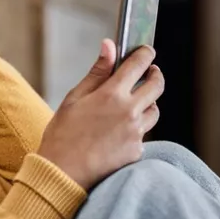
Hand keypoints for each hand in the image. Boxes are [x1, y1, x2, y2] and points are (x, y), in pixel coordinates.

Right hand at [37, 41, 163, 189]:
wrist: (62, 174)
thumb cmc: (62, 134)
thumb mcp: (74, 98)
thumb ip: (97, 72)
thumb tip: (109, 45)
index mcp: (112, 94)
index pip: (139, 64)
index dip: (145, 54)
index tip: (146, 52)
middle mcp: (129, 111)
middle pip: (156, 85)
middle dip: (155, 75)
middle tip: (149, 74)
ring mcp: (136, 133)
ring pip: (154, 111)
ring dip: (147, 103)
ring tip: (132, 105)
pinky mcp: (137, 151)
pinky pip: (143, 134)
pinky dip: (135, 129)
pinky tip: (118, 133)